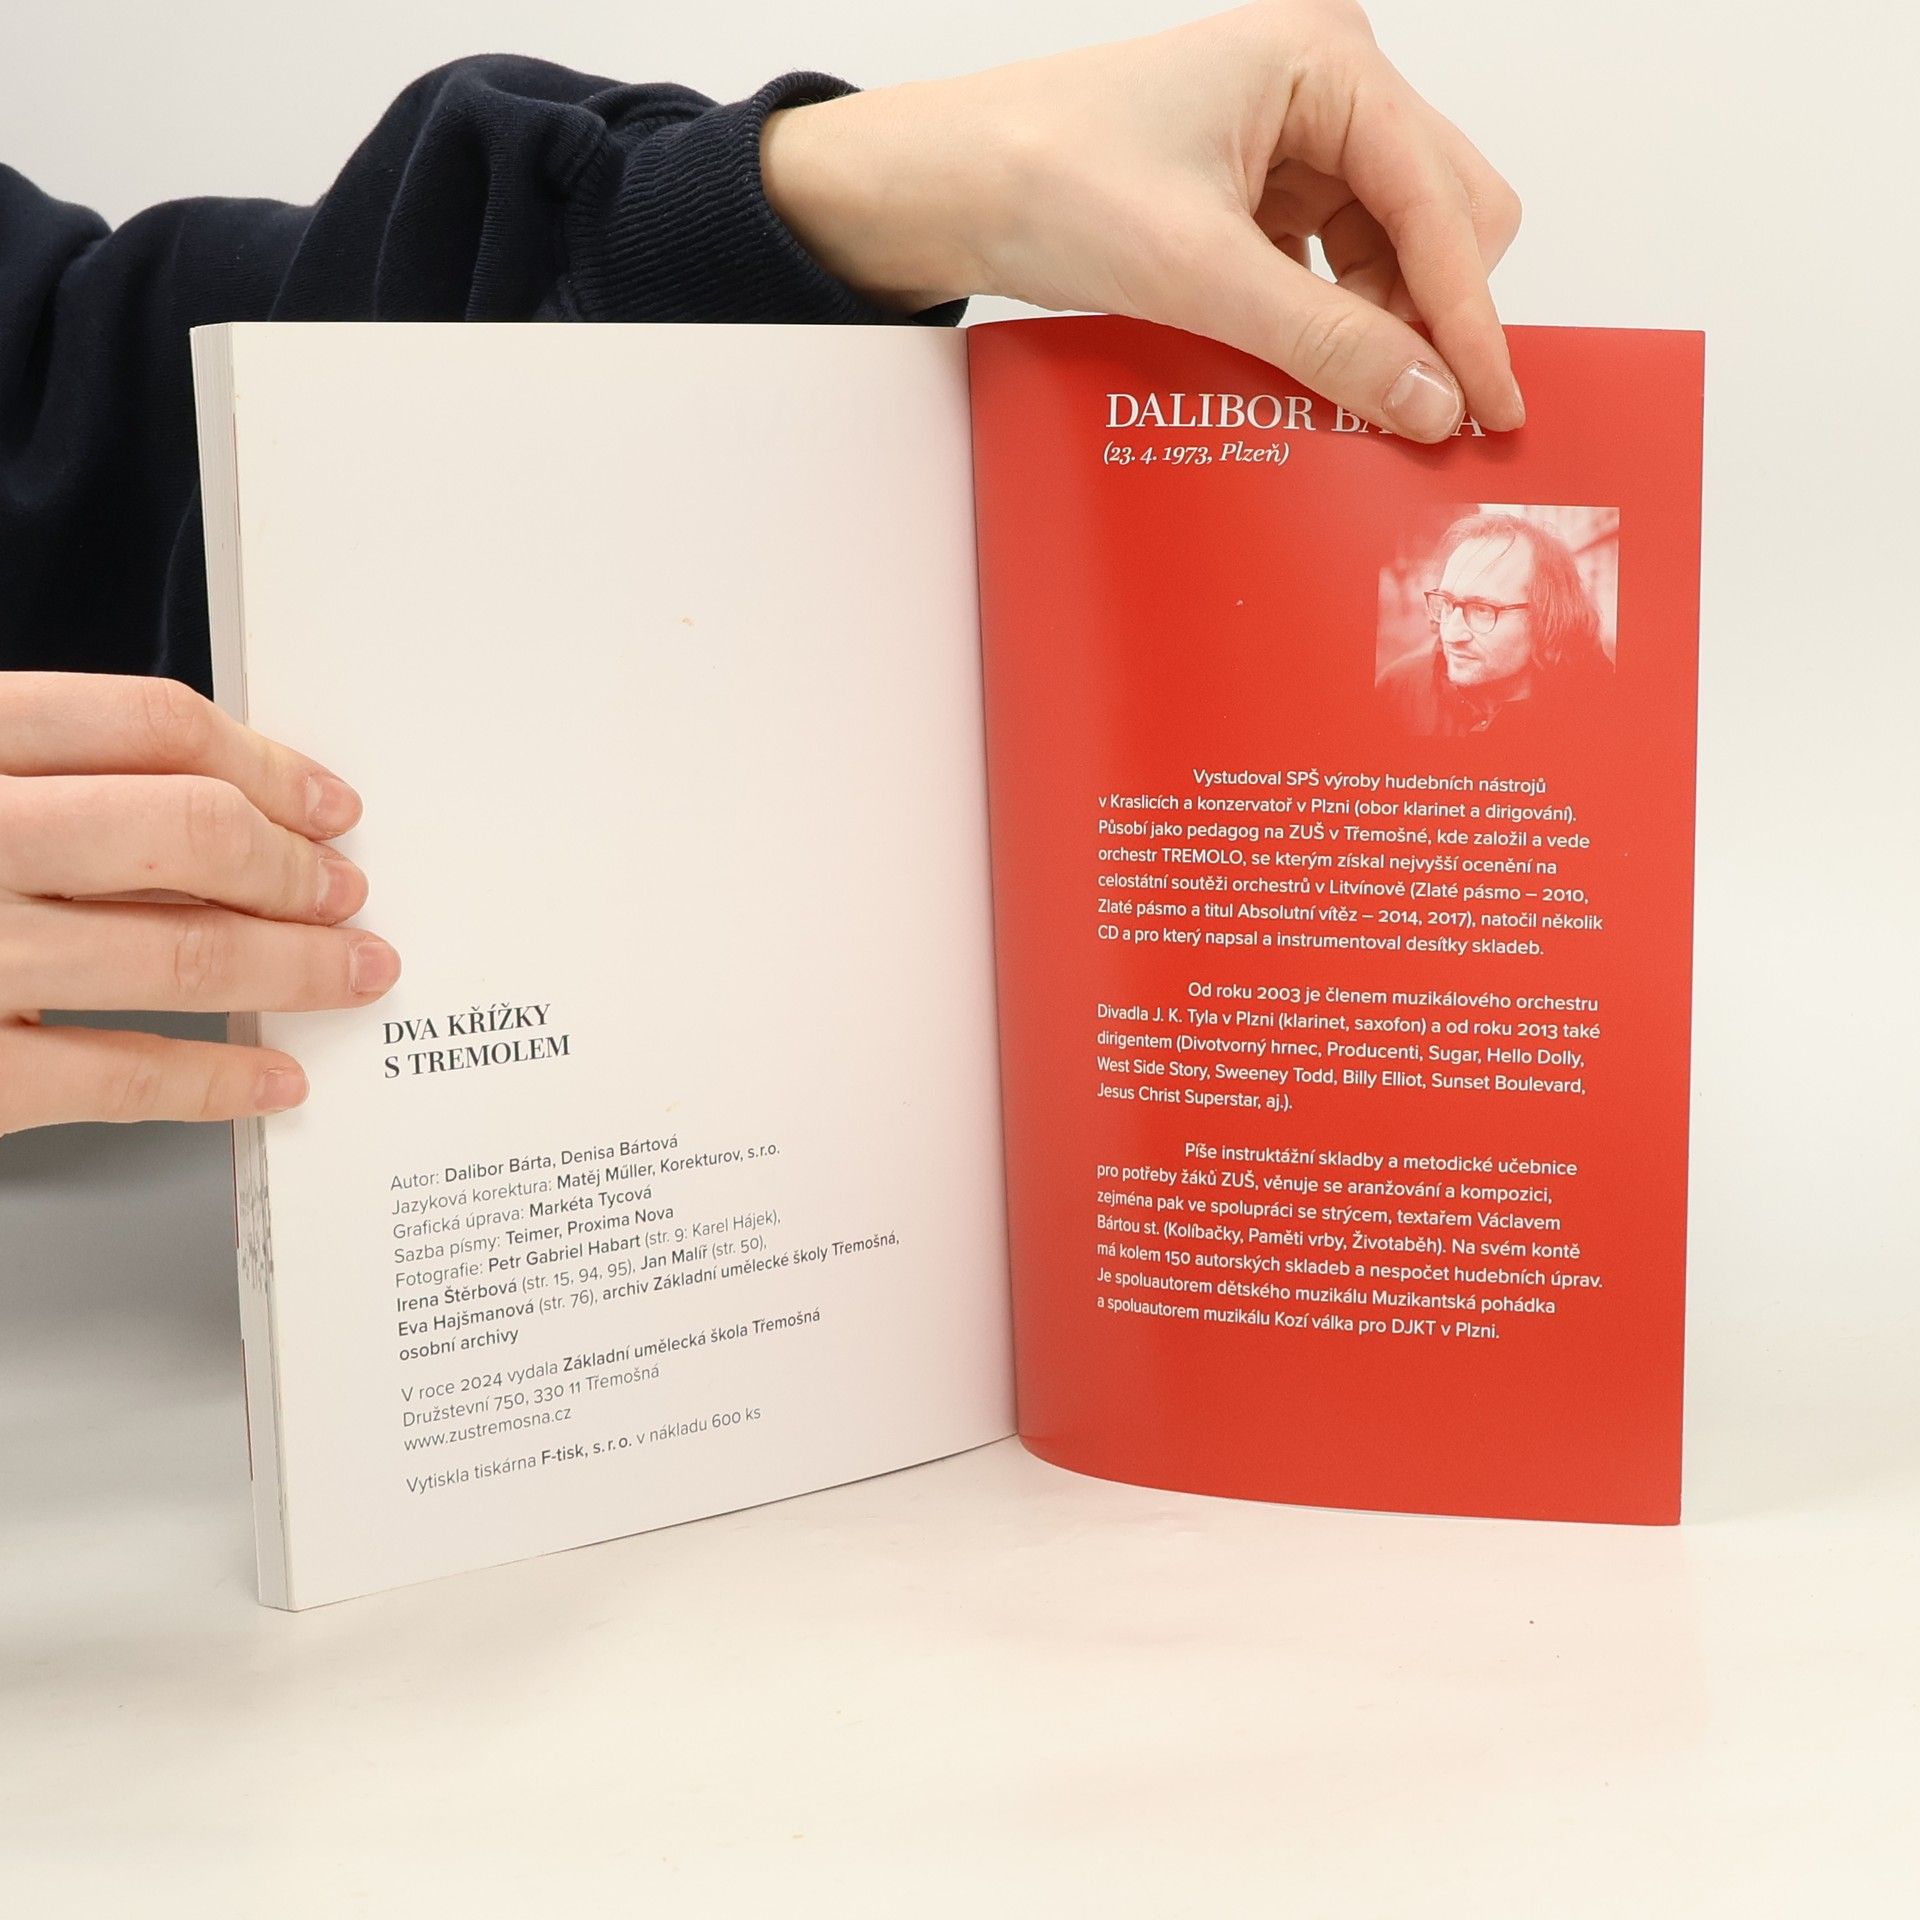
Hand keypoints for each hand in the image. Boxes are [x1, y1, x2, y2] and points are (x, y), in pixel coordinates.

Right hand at [0, 673, 401, 1136]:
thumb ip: (38, 775)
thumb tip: (215, 810)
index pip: (145, 724)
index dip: (264, 763)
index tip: (326, 802)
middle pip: (183, 831)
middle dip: (295, 869)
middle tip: (348, 892)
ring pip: (174, 953)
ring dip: (293, 968)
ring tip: (351, 972)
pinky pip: (116, 1079)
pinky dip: (216, 1081)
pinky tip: (272, 1080)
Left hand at [763, 0, 1522, 441]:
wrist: (949, 186)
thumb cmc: (1047, 178)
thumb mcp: (1198, 273)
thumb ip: (1324, 339)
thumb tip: (1428, 399)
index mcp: (1324, 63)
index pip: (1442, 201)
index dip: (1468, 314)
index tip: (1490, 404)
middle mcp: (1324, 87)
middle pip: (1444, 213)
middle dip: (1435, 314)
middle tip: (1419, 414)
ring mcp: (1296, 137)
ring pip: (1397, 246)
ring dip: (1384, 326)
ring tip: (1355, 402)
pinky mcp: (1264, 189)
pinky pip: (1341, 263)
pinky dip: (1337, 322)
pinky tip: (1315, 372)